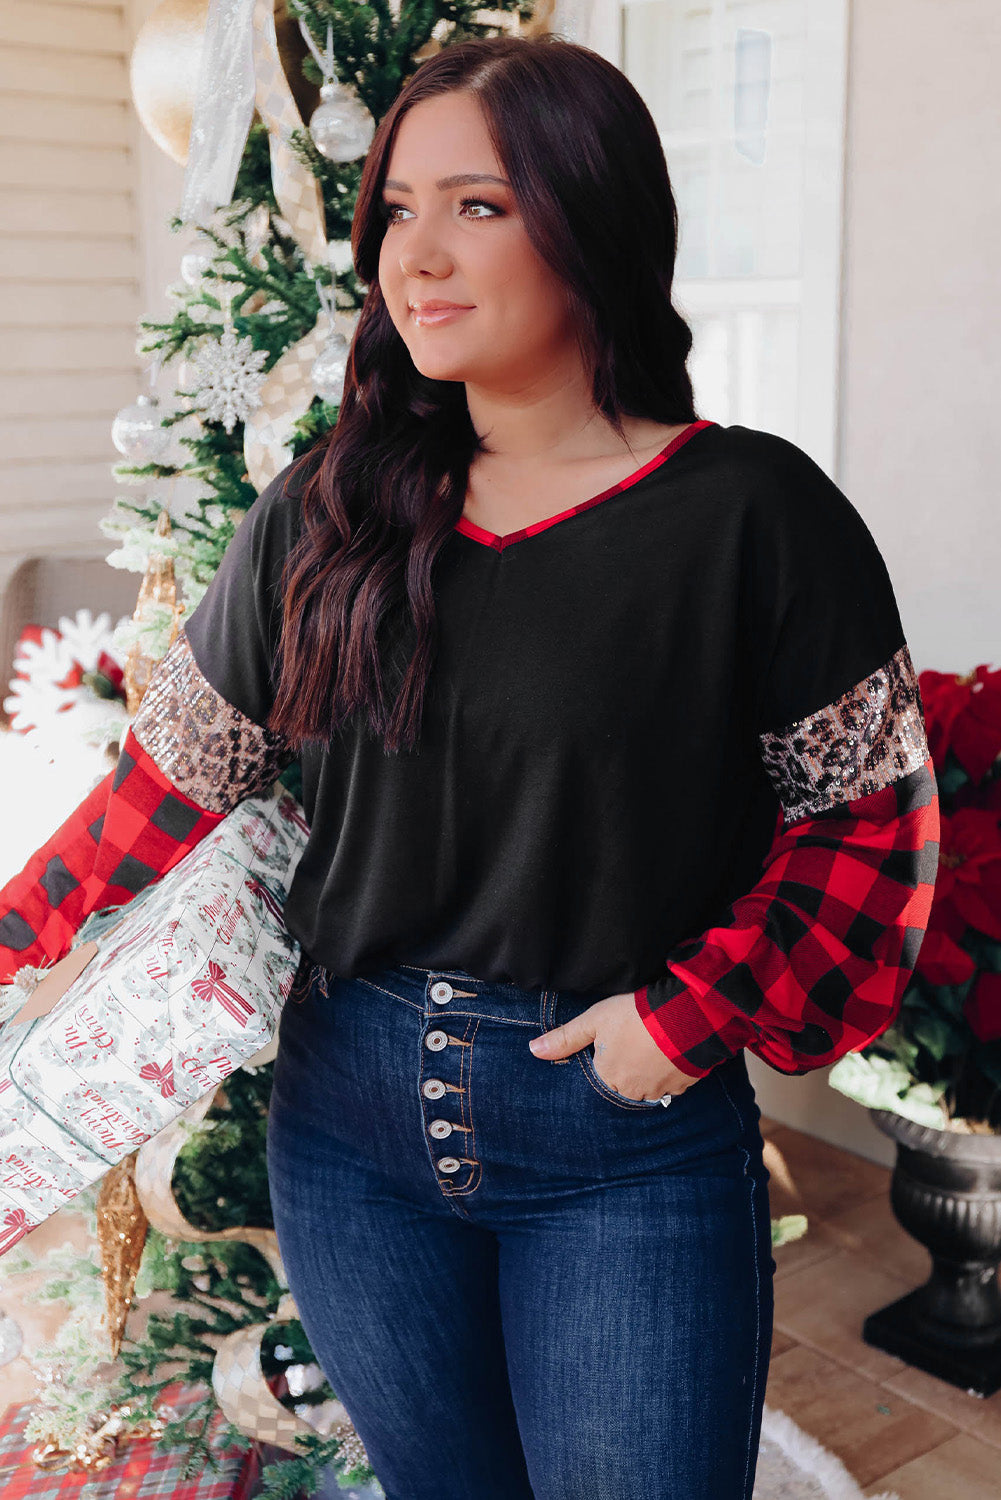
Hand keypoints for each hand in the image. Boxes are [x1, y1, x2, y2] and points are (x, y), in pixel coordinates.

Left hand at [528, 991, 700, 1100]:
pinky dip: (671, 1068)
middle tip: (637, 1037)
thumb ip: (565, 1038)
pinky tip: (672, 1049)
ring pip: (648, 1083)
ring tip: (655, 1041)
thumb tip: (533, 1050)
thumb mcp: (594, 1020)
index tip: (618, 1038)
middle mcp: (632, 1092)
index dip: (609, 1053)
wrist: (685, 1018)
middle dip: (628, 1063)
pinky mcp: (683, 1085)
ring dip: (650, 1068)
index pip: (601, 1073)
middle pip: (624, 1080)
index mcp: (608, 1078)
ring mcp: (659, 1090)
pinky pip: (672, 1081)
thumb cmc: (635, 1017)